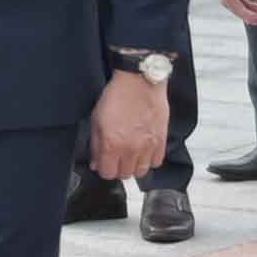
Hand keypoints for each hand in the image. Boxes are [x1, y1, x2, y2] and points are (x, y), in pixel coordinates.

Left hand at [84, 65, 169, 185]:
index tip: (105, 163)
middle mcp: (131, 149)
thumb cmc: (118, 95)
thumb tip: (96, 162)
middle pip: (124, 175)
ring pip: (141, 172)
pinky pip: (157, 162)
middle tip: (117, 157)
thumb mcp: (97, 119)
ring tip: (131, 155)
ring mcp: (148, 146)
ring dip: (134, 166)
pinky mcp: (161, 140)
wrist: (140, 81)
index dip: (104, 169)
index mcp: (112, 144)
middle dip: (118, 168)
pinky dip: (150, 159)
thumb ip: (95, 144)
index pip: (107, 173)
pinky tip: (144, 150)